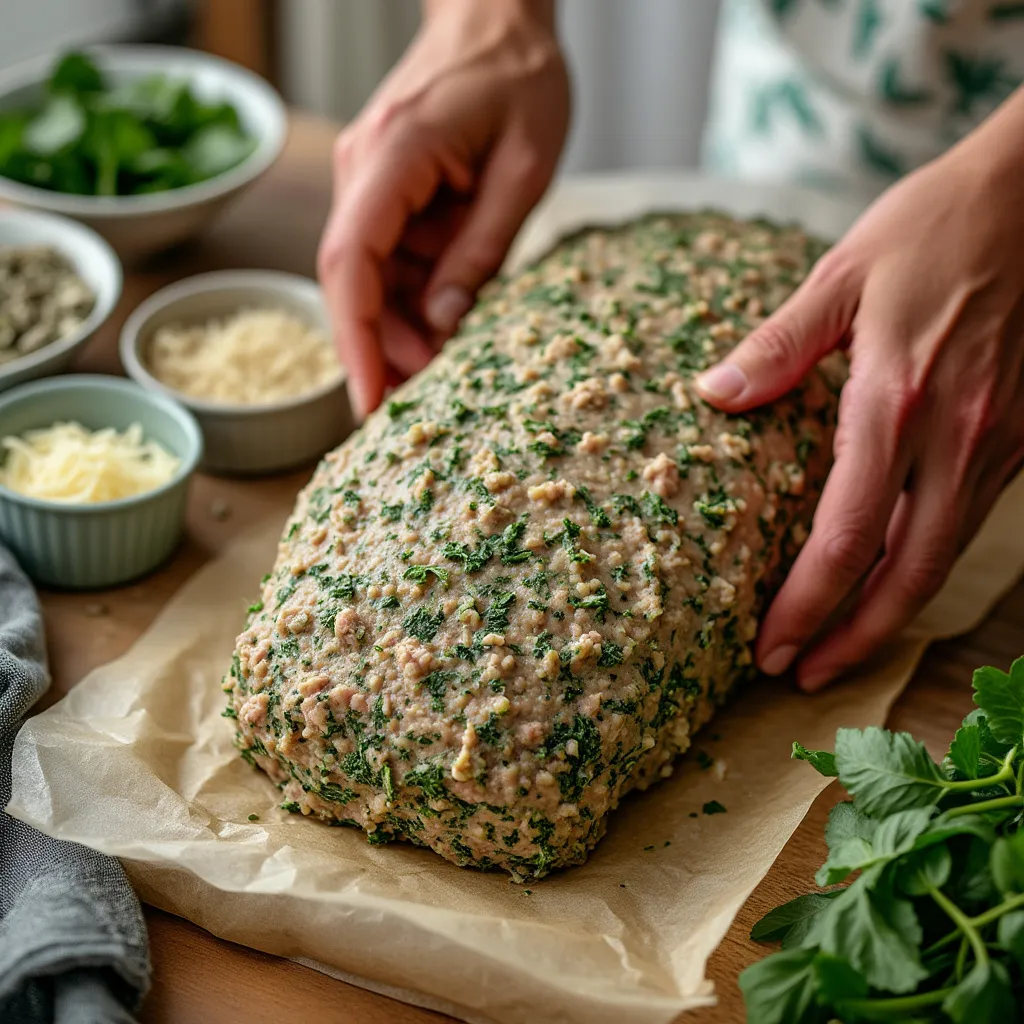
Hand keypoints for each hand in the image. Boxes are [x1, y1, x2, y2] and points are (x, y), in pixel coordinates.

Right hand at [317, 0, 568, 417]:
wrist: (499, 16)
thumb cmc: (520, 78)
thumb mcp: (524, 171)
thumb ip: (483, 250)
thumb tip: (445, 325)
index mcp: (394, 158)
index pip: (352, 263)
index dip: (356, 340)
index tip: (370, 400)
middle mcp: (364, 172)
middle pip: (354, 281)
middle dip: (385, 347)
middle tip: (426, 400)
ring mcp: (369, 181)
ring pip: (371, 278)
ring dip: (402, 329)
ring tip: (445, 369)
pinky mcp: (386, 191)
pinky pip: (392, 259)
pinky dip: (414, 299)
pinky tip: (445, 326)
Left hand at [695, 98, 1023, 691]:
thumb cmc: (938, 223)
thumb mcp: (844, 273)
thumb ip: (778, 345)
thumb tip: (713, 396)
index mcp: (896, 402)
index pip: (846, 537)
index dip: (806, 604)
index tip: (770, 645)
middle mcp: (957, 438)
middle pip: (907, 576)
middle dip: (852, 639)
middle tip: (800, 675)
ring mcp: (999, 443)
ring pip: (945, 559)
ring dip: (890, 615)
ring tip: (840, 647)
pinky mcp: (1022, 437)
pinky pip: (968, 520)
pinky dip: (924, 565)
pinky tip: (890, 576)